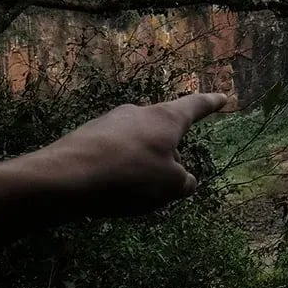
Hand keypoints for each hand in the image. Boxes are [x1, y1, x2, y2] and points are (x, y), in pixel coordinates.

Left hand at [31, 93, 227, 217]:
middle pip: (162, 129)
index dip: (211, 103)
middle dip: (168, 149)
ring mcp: (110, 122)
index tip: (222, 97)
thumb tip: (185, 180)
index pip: (195, 106)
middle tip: (168, 176)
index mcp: (166, 119)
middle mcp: (139, 113)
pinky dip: (118, 167)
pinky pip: (112, 151)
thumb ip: (184, 182)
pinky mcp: (86, 136)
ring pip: (136, 141)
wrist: (64, 178)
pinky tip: (110, 188)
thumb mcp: (170, 186)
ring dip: (140, 160)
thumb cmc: (129, 176)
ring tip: (134, 190)